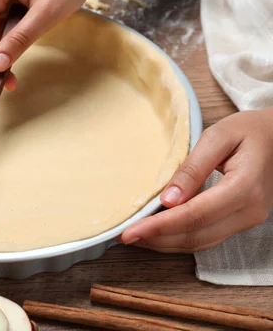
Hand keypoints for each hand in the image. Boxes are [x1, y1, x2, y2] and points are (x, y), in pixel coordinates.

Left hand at [120, 109, 272, 252]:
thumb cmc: (248, 130)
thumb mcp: (218, 137)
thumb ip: (193, 168)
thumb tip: (168, 200)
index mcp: (244, 188)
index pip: (195, 215)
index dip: (160, 226)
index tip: (130, 231)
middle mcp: (249, 211)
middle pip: (196, 235)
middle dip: (157, 239)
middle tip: (124, 236)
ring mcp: (248, 220)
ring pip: (201, 243)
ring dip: (165, 243)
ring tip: (135, 236)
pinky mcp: (241, 221)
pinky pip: (207, 237)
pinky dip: (179, 239)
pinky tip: (157, 233)